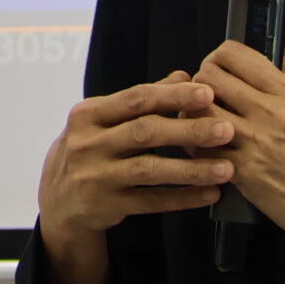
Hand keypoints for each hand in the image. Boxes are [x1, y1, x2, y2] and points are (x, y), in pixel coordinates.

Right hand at [36, 70, 239, 248]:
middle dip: (189, 130)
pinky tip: (208, 194)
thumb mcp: (104, 120)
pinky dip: (182, 198)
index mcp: (88, 115)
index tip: (207, 93)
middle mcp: (87, 144)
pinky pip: (150, 202)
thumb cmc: (89, 150)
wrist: (58, 200)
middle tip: (226, 130)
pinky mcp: (105, 206)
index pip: (136, 99)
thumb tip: (183, 77)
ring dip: (192, 169)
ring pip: (150, 171)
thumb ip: (143, 100)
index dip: (173, 96)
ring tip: (226, 168)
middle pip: (145, 133)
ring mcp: (95, 177)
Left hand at [187, 39, 284, 267]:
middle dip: (201, 81)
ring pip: (198, 112)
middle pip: (208, 78)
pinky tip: (206, 147)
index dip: (219, 56)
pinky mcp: (244, 173)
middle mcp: (269, 113)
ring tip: (202, 119)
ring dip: (194, 113)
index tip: (220, 67)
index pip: (234, 56)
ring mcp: (254, 143)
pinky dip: (198, 146)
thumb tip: (275, 58)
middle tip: (207, 93)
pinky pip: (203, 150)